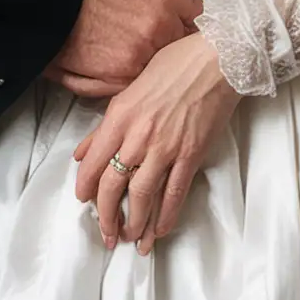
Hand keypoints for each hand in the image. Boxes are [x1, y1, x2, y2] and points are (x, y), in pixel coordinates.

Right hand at [45, 0, 213, 98]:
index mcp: (167, 0)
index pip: (201, 20)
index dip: (193, 23)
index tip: (187, 24)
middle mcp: (159, 30)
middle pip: (184, 48)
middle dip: (176, 45)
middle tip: (156, 39)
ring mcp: (141, 57)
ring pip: (163, 70)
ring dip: (155, 64)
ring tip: (134, 53)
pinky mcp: (120, 79)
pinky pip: (139, 84)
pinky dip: (134, 77)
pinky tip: (120, 63)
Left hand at [72, 33, 239, 254]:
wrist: (217, 59)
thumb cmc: (174, 65)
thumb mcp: (130, 88)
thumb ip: (105, 125)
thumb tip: (82, 152)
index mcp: (120, 115)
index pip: (94, 161)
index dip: (86, 187)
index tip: (83, 202)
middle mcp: (138, 135)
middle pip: (114, 184)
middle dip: (106, 215)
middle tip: (106, 233)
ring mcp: (166, 147)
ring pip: (142, 195)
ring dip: (135, 223)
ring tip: (130, 240)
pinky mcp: (191, 155)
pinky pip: (175, 193)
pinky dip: (166, 216)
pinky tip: (159, 231)